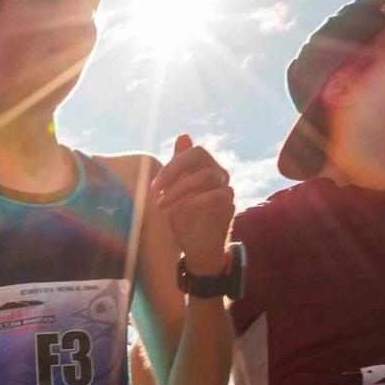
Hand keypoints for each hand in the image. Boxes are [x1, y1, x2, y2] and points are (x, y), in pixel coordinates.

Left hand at [152, 134, 234, 273]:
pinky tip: (180, 211)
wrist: (198, 250)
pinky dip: (194, 201)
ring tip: (163, 205)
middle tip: (155, 190)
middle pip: (201, 156)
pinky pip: (216, 195)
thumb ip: (178, 166)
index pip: (195, 151)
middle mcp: (220, 175)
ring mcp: (227, 190)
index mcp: (207, 168)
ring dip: (180, 189)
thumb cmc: (186, 219)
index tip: (155, 184)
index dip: (174, 163)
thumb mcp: (176, 191)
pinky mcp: (229, 207)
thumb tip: (184, 135)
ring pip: (208, 176)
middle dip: (173, 170)